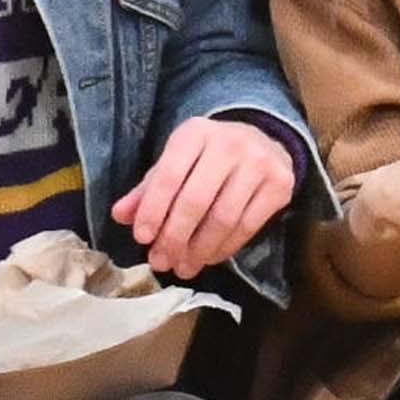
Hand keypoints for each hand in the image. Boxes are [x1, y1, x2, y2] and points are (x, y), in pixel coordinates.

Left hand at [113, 117, 297, 279]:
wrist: (263, 141)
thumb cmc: (208, 156)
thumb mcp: (176, 162)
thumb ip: (148, 188)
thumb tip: (119, 215)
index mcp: (195, 132)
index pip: (169, 175)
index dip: (153, 210)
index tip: (142, 238)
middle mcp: (230, 144)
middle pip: (196, 201)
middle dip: (174, 237)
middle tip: (161, 261)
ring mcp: (259, 164)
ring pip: (223, 219)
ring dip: (199, 249)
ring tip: (183, 267)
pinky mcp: (280, 185)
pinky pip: (247, 227)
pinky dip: (224, 248)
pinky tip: (208, 258)